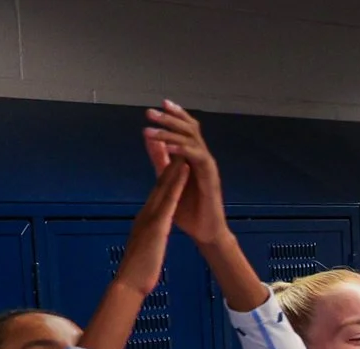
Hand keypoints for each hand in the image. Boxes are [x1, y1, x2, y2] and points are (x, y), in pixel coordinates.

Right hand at [112, 160, 189, 299]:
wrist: (130, 282)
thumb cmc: (138, 269)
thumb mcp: (145, 245)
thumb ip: (148, 234)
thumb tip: (150, 229)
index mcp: (146, 219)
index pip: (157, 194)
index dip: (165, 176)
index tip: (171, 159)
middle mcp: (147, 214)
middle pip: (159, 184)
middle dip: (167, 163)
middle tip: (171, 142)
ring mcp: (150, 218)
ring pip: (164, 187)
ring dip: (173, 166)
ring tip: (180, 148)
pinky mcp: (156, 225)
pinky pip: (168, 200)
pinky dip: (176, 184)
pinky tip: (183, 171)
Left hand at [144, 101, 226, 245]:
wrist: (205, 231)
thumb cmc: (189, 209)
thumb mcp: (167, 179)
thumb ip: (160, 158)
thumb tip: (149, 138)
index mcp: (193, 157)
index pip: (187, 129)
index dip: (176, 115)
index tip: (160, 105)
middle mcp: (202, 158)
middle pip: (190, 129)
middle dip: (169, 118)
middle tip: (149, 112)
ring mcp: (208, 166)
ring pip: (191, 140)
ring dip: (170, 132)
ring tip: (151, 128)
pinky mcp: (210, 177)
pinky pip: (196, 157)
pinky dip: (181, 149)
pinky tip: (167, 146)